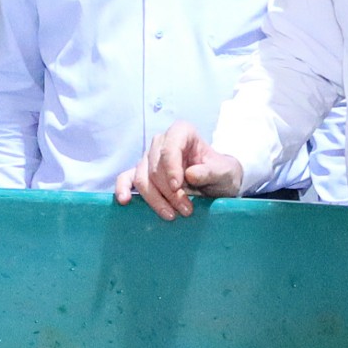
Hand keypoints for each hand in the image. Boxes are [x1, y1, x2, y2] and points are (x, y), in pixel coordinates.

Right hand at [115, 122, 244, 218]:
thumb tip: (190, 174)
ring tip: (172, 215)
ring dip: (155, 199)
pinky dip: (123, 189)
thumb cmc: (221, 173)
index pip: (170, 147)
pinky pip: (126, 178)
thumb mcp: (224, 172)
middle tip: (186, 210)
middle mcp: (162, 142)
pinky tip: (125, 200)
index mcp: (182, 133)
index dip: (171, 167)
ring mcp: (149, 158)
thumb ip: (210, 172)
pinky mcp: (141, 173)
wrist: (217, 183)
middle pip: (155, 167)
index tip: (179, 187)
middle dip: (169, 192)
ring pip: (142, 178)